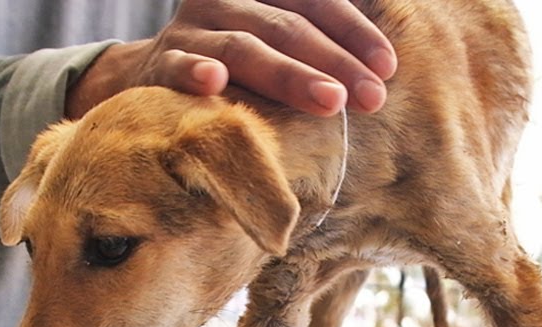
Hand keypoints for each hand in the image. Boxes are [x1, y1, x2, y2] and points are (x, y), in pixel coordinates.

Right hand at [66, 0, 396, 119]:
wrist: (153, 79)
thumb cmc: (237, 66)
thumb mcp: (276, 42)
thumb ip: (318, 43)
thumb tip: (382, 70)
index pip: (315, 1)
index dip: (354, 33)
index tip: (388, 68)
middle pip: (288, 26)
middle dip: (336, 63)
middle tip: (371, 98)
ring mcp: (190, 29)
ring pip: (245, 47)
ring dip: (290, 75)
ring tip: (331, 102)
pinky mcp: (159, 64)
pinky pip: (178, 65)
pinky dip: (195, 72)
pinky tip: (215, 82)